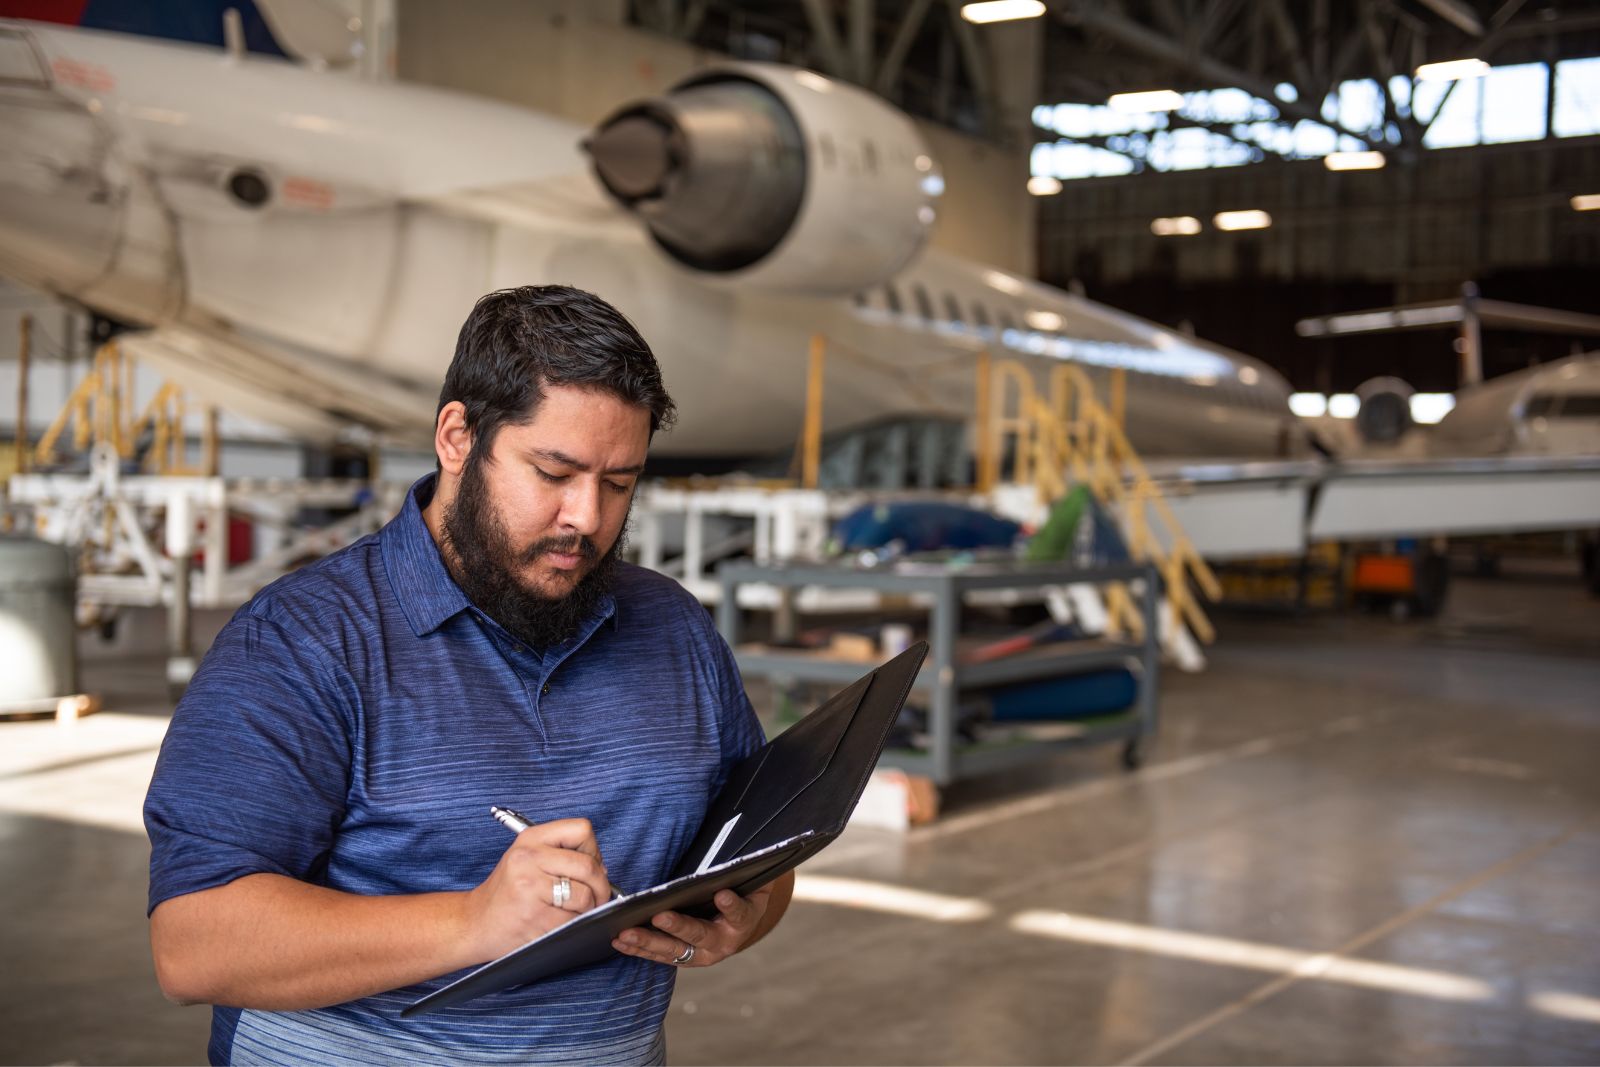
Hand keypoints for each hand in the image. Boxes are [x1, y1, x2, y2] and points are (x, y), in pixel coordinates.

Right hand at [462, 818, 611, 961]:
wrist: (473, 923)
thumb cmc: (506, 893)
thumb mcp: (527, 859)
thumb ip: (561, 855)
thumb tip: (602, 869)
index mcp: (531, 838)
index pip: (582, 830)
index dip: (594, 850)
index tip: (591, 866)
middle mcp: (529, 857)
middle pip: (588, 865)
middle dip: (600, 886)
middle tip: (597, 896)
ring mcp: (530, 886)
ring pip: (584, 895)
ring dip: (588, 908)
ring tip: (575, 911)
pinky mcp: (533, 915)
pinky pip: (572, 920)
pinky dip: (574, 925)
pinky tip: (559, 923)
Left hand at [611, 881, 778, 968]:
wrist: (741, 924)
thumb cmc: (742, 893)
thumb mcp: (751, 882)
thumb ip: (744, 871)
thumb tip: (739, 852)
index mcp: (744, 921)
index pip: (739, 913)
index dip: (731, 906)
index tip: (722, 894)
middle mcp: (724, 942)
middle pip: (700, 935)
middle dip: (678, 927)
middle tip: (660, 916)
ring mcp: (703, 955)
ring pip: (675, 951)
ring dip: (649, 942)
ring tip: (627, 933)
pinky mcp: (684, 959)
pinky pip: (660, 956)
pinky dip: (640, 949)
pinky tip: (620, 942)